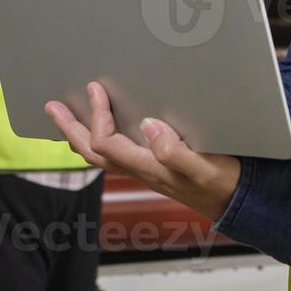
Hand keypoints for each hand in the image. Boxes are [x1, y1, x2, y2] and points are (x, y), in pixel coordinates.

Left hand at [46, 82, 241, 223]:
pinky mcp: (152, 167)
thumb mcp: (205, 166)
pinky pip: (114, 155)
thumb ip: (176, 150)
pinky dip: (98, 142)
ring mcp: (144, 170)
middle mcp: (140, 169)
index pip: (106, 142)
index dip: (97, 115)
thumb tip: (149, 125)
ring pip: (100, 156)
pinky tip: (100, 132)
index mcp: (148, 166)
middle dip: (70, 129)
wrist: (237, 201)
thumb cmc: (223, 182)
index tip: (95, 88)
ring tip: (65, 118)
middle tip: (52, 107)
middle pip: (92, 152)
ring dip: (79, 136)